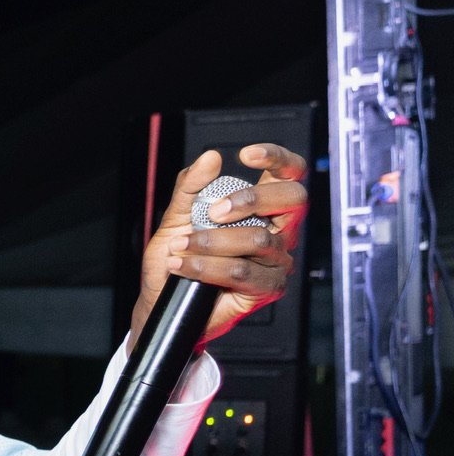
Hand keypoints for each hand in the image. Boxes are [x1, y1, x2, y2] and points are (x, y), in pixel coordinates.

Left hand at [129, 144, 307, 346]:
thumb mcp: (175, 218)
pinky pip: (242, 270)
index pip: (288, 176)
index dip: (278, 158)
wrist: (162, 301)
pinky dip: (206, 266)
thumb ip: (190, 188)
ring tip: (180, 247)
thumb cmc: (175, 259)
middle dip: (251, 199)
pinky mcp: (267, 287)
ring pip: (258, 239)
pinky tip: (183, 265)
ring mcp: (276, 260)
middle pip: (293, 199)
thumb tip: (210, 159)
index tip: (246, 154)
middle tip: (213, 213)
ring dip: (211, 241)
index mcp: (260, 209)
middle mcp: (276, 231)